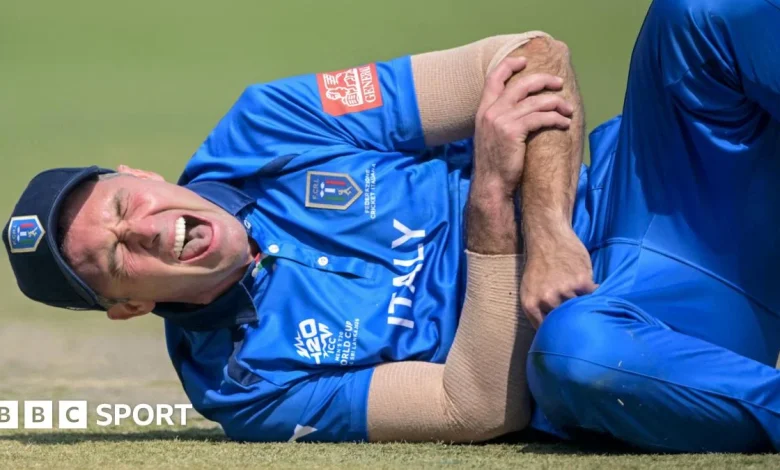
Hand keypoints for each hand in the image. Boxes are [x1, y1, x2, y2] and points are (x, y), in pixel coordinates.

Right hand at [473, 56, 573, 196]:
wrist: (491, 185)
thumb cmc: (494, 164)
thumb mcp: (490, 136)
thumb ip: (498, 119)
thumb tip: (519, 109)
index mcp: (483, 110)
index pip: (493, 78)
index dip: (510, 65)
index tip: (525, 61)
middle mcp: (491, 112)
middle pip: (521, 85)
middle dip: (543, 80)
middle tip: (559, 83)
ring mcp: (501, 120)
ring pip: (535, 101)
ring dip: (556, 103)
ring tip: (568, 109)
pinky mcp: (514, 131)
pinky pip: (541, 117)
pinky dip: (556, 118)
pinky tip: (564, 123)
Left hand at [521, 225, 596, 327]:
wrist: (548, 235)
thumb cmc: (539, 263)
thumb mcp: (529, 288)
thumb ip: (539, 309)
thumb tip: (551, 332)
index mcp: (530, 304)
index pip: (546, 330)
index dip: (556, 333)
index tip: (565, 336)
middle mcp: (547, 299)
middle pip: (565, 321)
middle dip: (571, 319)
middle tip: (579, 319)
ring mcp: (565, 290)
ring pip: (580, 309)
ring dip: (584, 305)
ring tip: (584, 299)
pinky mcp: (582, 281)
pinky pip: (593, 296)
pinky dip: (595, 294)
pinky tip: (592, 289)